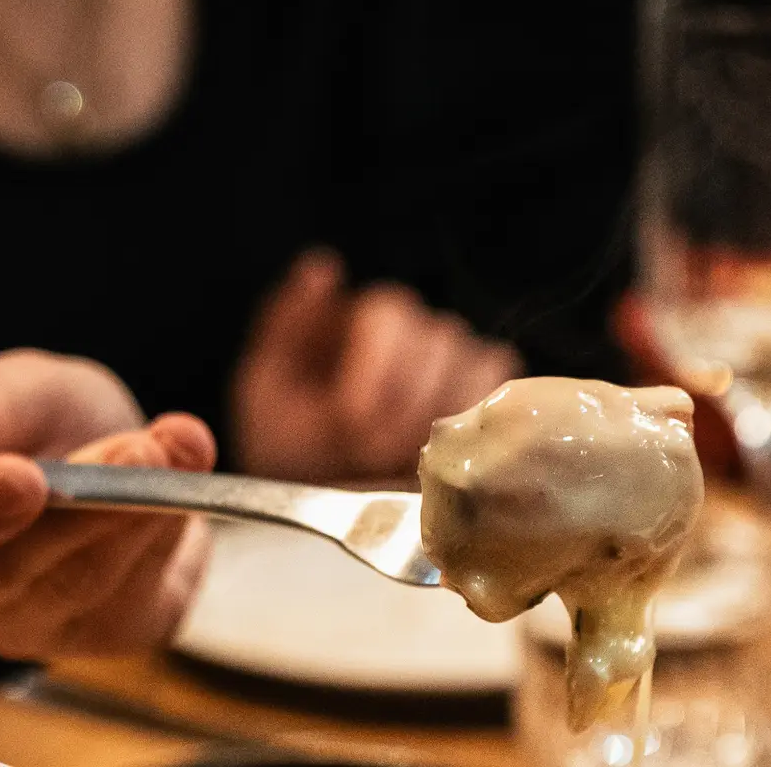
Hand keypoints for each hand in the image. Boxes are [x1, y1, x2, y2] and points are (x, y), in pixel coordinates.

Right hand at [0, 349, 215, 659]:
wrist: (98, 450)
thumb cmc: (26, 424)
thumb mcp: (6, 391)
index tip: (20, 476)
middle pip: (5, 576)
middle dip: (78, 509)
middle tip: (134, 451)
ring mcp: (28, 632)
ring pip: (82, 584)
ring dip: (137, 509)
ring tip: (175, 443)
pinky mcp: (107, 634)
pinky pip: (141, 595)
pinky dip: (169, 529)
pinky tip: (187, 476)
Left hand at [234, 250, 520, 481]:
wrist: (323, 504)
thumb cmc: (291, 446)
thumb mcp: (267, 390)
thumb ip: (288, 324)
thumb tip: (321, 265)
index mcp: (361, 317)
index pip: (391, 313)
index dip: (376, 369)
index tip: (351, 420)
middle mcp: (415, 329)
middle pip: (438, 338)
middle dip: (405, 404)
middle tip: (372, 452)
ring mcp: (457, 361)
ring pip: (475, 361)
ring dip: (439, 417)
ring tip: (403, 458)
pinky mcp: (487, 396)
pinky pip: (503, 387)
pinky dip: (479, 420)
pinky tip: (444, 453)